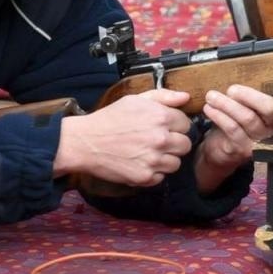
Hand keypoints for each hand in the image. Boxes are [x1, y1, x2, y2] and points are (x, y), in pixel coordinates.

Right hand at [53, 89, 193, 187]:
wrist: (86, 142)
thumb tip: (186, 97)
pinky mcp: (145, 177)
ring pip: (176, 163)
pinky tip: (140, 162)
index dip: (176, 125)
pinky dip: (153, 172)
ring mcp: (154, 160)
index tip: (164, 127)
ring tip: (148, 152)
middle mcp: (160, 139)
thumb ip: (163, 96)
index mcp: (160, 117)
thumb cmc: (110, 118)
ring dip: (166, 159)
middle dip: (175, 142)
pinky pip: (161, 177)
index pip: (186, 124)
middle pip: (186, 145)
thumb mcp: (135, 99)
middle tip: (158, 141)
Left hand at [195, 85, 272, 191]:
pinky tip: (210, 108)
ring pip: (248, 118)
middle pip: (270, 109)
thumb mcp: (250, 103)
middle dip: (250, 96)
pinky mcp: (245, 149)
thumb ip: (254, 90)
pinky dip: (219, 115)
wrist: (223, 147)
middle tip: (232, 89)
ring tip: (212, 95)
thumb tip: (243, 66)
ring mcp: (262, 141)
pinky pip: (232, 129)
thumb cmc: (240, 117)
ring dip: (227, 104)